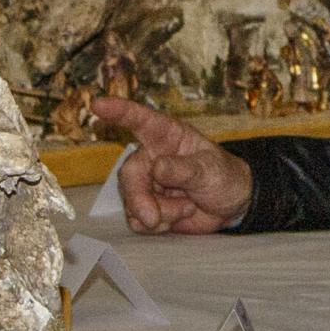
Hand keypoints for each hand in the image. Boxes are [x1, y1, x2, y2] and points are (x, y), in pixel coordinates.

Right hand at [91, 95, 250, 233]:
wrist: (231, 206)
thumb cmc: (223, 176)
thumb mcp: (210, 170)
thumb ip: (184, 170)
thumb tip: (157, 168)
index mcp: (167, 137)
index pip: (140, 120)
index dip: (118, 111)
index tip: (98, 104)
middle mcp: (151, 157)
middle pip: (129, 175)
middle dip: (139, 199)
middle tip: (153, 218)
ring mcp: (146, 184)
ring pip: (130, 201)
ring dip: (158, 215)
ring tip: (187, 207)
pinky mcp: (145, 207)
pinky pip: (136, 220)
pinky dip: (157, 226)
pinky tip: (177, 217)